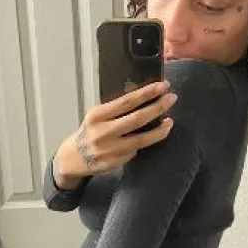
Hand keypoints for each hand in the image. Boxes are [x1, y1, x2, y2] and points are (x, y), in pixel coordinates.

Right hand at [53, 80, 177, 186]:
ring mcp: (111, 149)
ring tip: (170, 120)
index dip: (147, 93)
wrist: (75, 157)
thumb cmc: (92, 131)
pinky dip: (149, 141)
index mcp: (98, 115)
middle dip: (158, 107)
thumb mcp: (98, 116)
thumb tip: (145, 97)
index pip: (127, 101)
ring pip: (142, 139)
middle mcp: (104, 132)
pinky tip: (157, 135)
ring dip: (160, 129)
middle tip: (172, 98)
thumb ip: (117, 110)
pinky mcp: (118, 161)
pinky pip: (138, 150)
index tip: (162, 86)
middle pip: (137, 118)